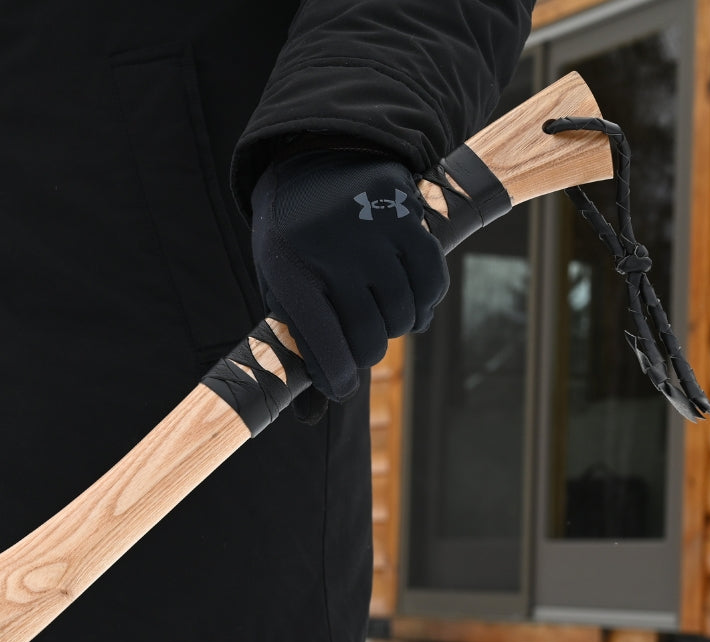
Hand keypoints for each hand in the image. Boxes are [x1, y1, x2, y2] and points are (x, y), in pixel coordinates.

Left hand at [251, 151, 448, 401]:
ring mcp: (373, 233)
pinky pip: (432, 282)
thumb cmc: (291, 237)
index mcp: (290, 273)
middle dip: (367, 354)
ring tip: (381, 314)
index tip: (341, 388)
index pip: (323, 348)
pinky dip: (426, 304)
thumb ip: (296, 342)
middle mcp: (333, 253)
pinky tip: (410, 302)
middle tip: (361, 345)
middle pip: (370, 338)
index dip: (337, 380)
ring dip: (396, 327)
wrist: (314, 156)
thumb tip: (312, 416)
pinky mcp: (407, 217)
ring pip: (403, 315)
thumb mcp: (277, 282)